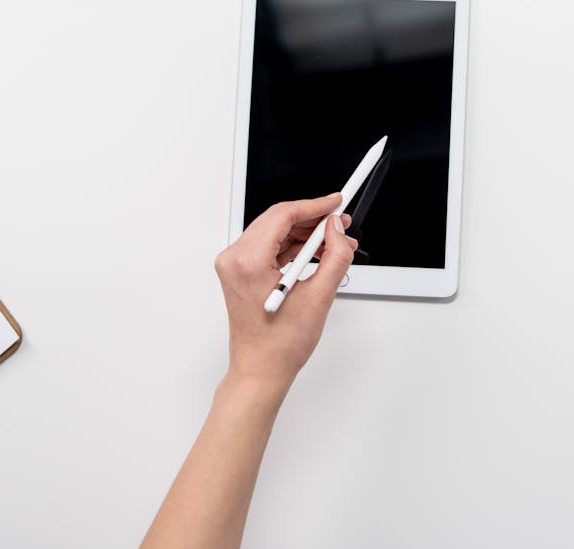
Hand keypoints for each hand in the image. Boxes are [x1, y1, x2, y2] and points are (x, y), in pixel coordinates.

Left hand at [214, 194, 358, 393]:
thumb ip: (335, 257)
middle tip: (339, 224)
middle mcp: (234, 259)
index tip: (335, 203)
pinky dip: (292, 247)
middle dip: (312, 220)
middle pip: (277, 220)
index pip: (283, 215)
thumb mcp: (319, 297)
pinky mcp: (239, 272)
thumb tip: (337, 230)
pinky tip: (316, 253)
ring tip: (335, 244)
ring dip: (304, 235)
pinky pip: (268, 247)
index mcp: (248, 262)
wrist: (261, 370)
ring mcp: (233, 265)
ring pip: (273, 232)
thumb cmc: (280, 345)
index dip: (314, 206)